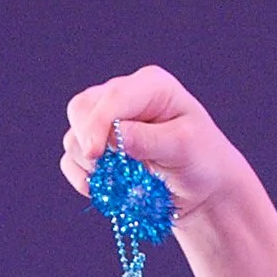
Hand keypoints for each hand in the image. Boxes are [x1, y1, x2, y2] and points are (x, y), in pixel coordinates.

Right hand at [60, 66, 244, 223]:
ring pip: (74, 135)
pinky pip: (72, 160)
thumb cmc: (202, 161)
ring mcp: (107, 122)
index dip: (98, 124)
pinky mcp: (98, 148)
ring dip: (87, 164)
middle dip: (88, 141)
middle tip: (106, 170)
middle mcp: (123, 97)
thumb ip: (149, 140)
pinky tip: (102, 190)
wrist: (204, 189)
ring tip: (116, 182)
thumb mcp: (184, 147)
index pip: (113, 96)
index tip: (94, 154)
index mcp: (150, 86)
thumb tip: (114, 136)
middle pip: (82, 108)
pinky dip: (82, 177)